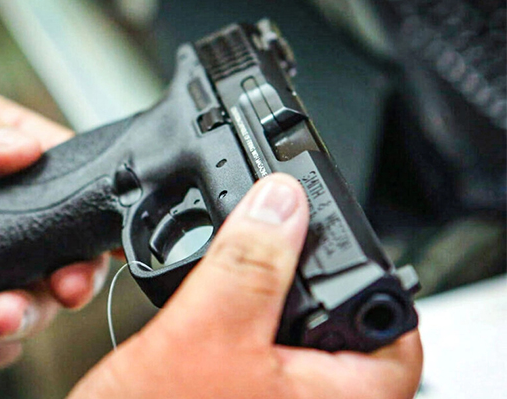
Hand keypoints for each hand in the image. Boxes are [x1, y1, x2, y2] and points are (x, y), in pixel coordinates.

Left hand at [0, 75, 108, 369]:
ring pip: (35, 306)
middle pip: (70, 259)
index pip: (81, 193)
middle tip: (65, 285)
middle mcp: (14, 225)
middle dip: (75, 279)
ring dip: (28, 317)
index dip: (101, 220)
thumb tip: (21, 147)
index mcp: (22, 169)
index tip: (108, 241)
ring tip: (0, 313)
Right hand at [69, 174, 422, 398]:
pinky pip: (259, 352)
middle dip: (306, 278)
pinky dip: (242, 319)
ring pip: (293, 336)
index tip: (335, 237)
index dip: (368, 272)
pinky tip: (215, 305)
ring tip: (240, 269)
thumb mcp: (205, 333)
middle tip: (278, 243)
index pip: (393, 331)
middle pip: (340, 325)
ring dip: (267, 296)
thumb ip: (248, 265)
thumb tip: (281, 203)